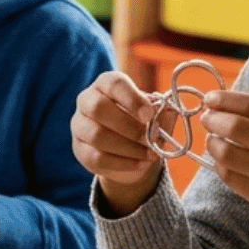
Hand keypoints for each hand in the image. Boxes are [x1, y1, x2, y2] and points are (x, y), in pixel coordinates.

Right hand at [71, 70, 163, 214]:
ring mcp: (79, 126)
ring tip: (150, 154)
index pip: (113, 84)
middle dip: (128, 126)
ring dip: (129, 148)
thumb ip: (163, 110)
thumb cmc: (143, 125)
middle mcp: (87, 101)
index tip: (150, 114)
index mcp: (106, 84)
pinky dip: (123, 163)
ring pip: (97, 136)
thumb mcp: (157, 114)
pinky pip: (97, 158)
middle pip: (98, 108)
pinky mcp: (80, 150)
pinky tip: (140, 164)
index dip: (131, 98)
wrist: (131, 152)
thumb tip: (169, 109)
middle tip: (152, 138)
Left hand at [199, 89, 248, 248]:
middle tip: (206, 118)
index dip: (227, 100)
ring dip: (212, 143)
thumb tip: (227, 104)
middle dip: (213, 119)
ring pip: (228, 153)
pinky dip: (219, 166)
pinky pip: (231, 177)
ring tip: (212, 140)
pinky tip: (222, 162)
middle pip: (237, 127)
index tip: (211, 98)